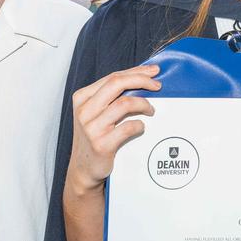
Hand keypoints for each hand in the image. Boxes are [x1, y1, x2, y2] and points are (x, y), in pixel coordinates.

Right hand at [66, 65, 160, 193]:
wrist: (83, 169)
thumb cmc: (94, 136)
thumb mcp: (95, 113)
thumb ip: (111, 97)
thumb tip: (141, 79)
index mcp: (82, 97)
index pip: (112, 77)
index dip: (135, 72)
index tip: (153, 72)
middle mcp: (84, 110)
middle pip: (117, 84)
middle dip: (141, 80)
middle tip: (157, 85)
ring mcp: (91, 127)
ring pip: (124, 103)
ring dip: (143, 104)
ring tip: (151, 110)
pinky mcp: (101, 144)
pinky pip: (128, 127)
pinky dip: (139, 125)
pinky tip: (142, 126)